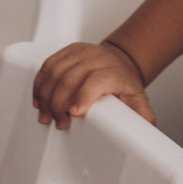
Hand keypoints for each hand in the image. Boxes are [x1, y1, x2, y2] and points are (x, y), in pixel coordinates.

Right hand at [32, 40, 151, 129]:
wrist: (121, 60)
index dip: (83, 96)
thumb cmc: (125, 82)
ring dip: (46, 96)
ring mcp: (80, 53)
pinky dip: (40, 83)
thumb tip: (143, 132)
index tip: (73, 113)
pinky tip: (40, 98)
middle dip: (59, 104)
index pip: (96, 80)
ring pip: (55, 72)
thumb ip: (142, 117)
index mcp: (113, 71)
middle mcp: (95, 59)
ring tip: (45, 114)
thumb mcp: (138, 99)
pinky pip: (48, 65)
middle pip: (70, 79)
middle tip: (58, 122)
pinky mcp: (67, 51)